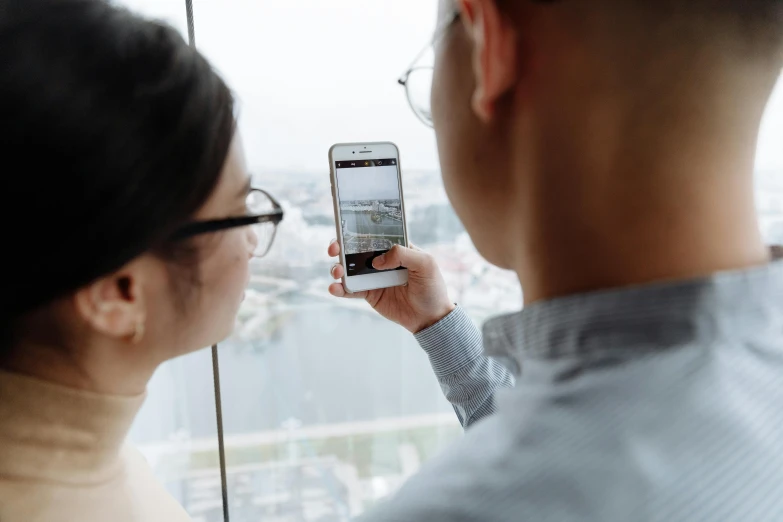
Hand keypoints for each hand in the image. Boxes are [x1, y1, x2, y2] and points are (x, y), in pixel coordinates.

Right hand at [327, 241, 455, 333]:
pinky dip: (340, 288)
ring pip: (349, 268)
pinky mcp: (369, 294)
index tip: (345, 230)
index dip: (358, 230)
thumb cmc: (432, 287)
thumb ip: (403, 254)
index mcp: (396, 248)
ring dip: (338, 268)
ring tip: (337, 273)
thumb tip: (377, 260)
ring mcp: (373, 277)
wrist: (430, 318)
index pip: (374, 234)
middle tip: (334, 250)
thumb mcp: (426, 264)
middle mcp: (382, 260)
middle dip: (340, 246)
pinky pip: (351, 289)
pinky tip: (334, 288)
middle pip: (355, 249)